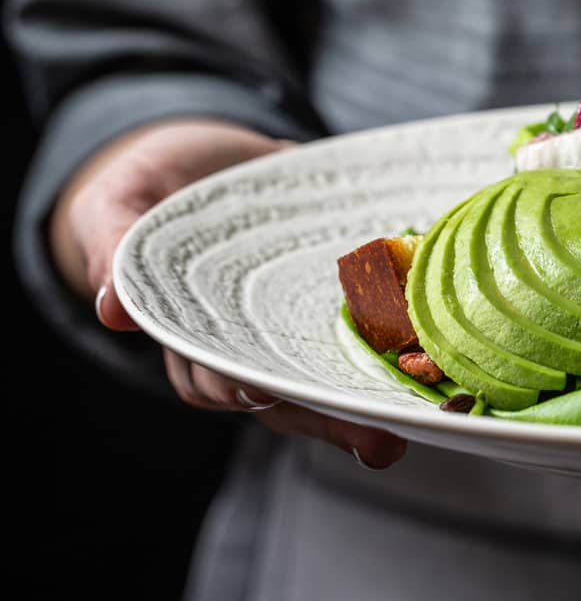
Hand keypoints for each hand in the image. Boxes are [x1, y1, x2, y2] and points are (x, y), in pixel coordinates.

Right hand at [51, 118, 407, 468]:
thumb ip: (114, 247)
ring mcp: (303, 326)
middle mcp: (256, 345)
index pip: (222, 380)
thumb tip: (111, 309)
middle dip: (335, 420)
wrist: (207, 159)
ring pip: (341, 374)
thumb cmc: (152, 191)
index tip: (271, 398)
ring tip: (426, 418)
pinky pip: (378, 327)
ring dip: (381, 398)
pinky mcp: (346, 296)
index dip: (248, 392)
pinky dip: (411, 339)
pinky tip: (449, 351)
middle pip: (294, 397)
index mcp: (197, 339)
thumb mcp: (120, 206)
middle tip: (379, 441)